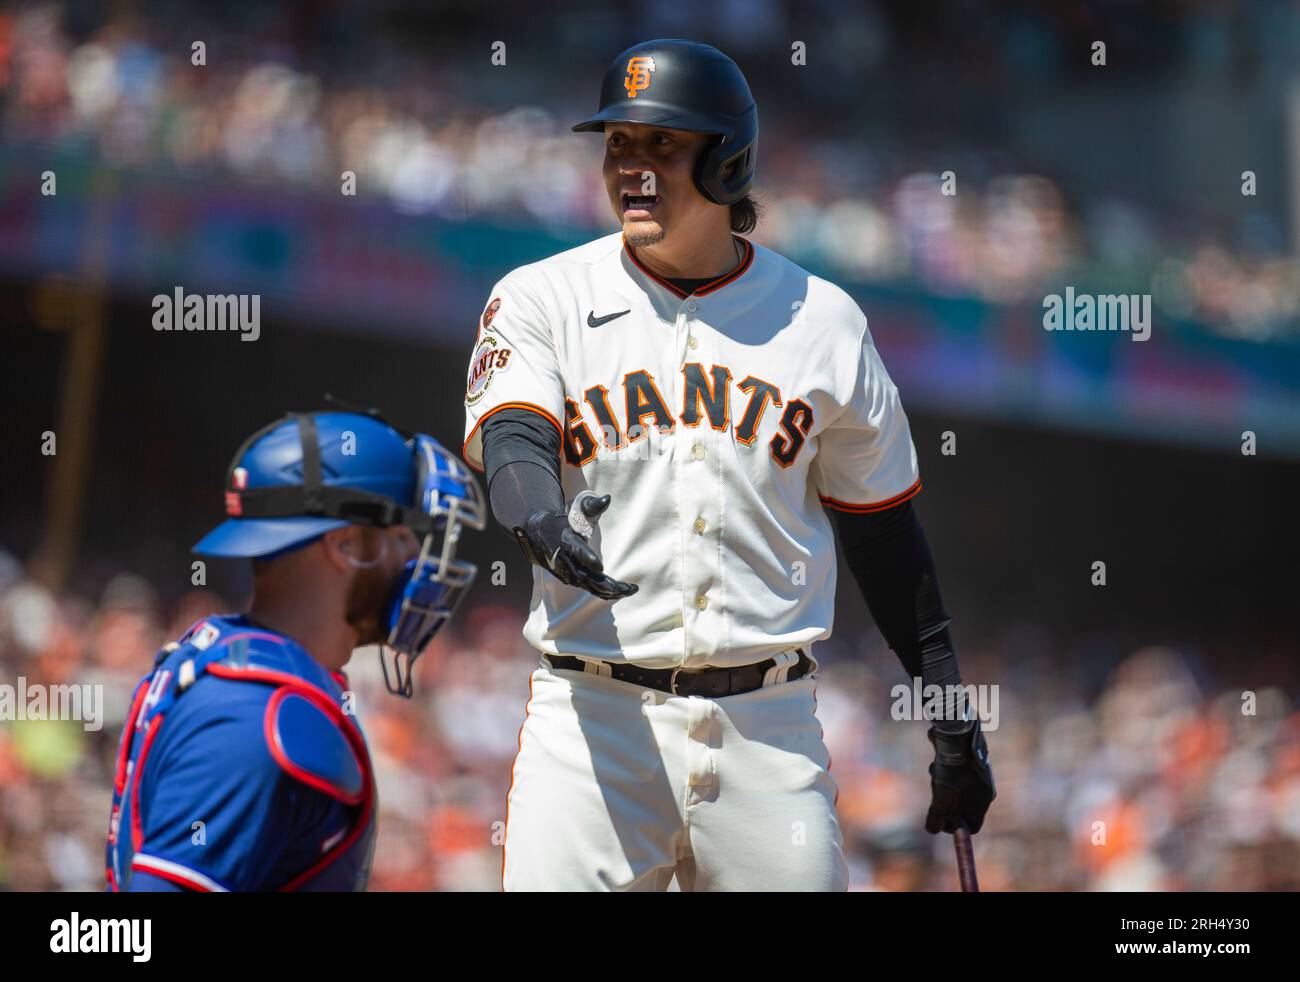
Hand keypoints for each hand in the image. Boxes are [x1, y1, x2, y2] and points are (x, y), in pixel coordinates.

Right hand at [513, 493, 637, 600]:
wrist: (538, 534)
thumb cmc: (562, 518)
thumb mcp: (574, 508)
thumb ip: (592, 504)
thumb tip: (607, 499)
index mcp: (566, 540)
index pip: (576, 551)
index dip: (587, 558)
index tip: (600, 566)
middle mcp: (564, 559)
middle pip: (585, 576)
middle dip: (606, 584)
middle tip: (627, 588)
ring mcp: (566, 572)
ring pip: (588, 586)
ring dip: (608, 591)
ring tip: (628, 590)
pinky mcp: (570, 578)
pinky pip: (587, 588)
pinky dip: (602, 592)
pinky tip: (618, 592)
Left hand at [925, 717, 995, 834]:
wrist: (957, 735)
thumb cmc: (950, 771)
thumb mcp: (941, 799)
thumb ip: (937, 817)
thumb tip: (933, 830)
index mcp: (982, 802)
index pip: (972, 826)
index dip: (955, 827)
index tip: (940, 820)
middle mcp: (984, 789)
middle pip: (962, 807)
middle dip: (945, 802)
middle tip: (936, 792)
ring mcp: (978, 774)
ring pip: (955, 788)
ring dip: (941, 783)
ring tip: (935, 771)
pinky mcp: (969, 759)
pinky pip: (954, 771)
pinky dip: (944, 769)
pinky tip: (937, 760)